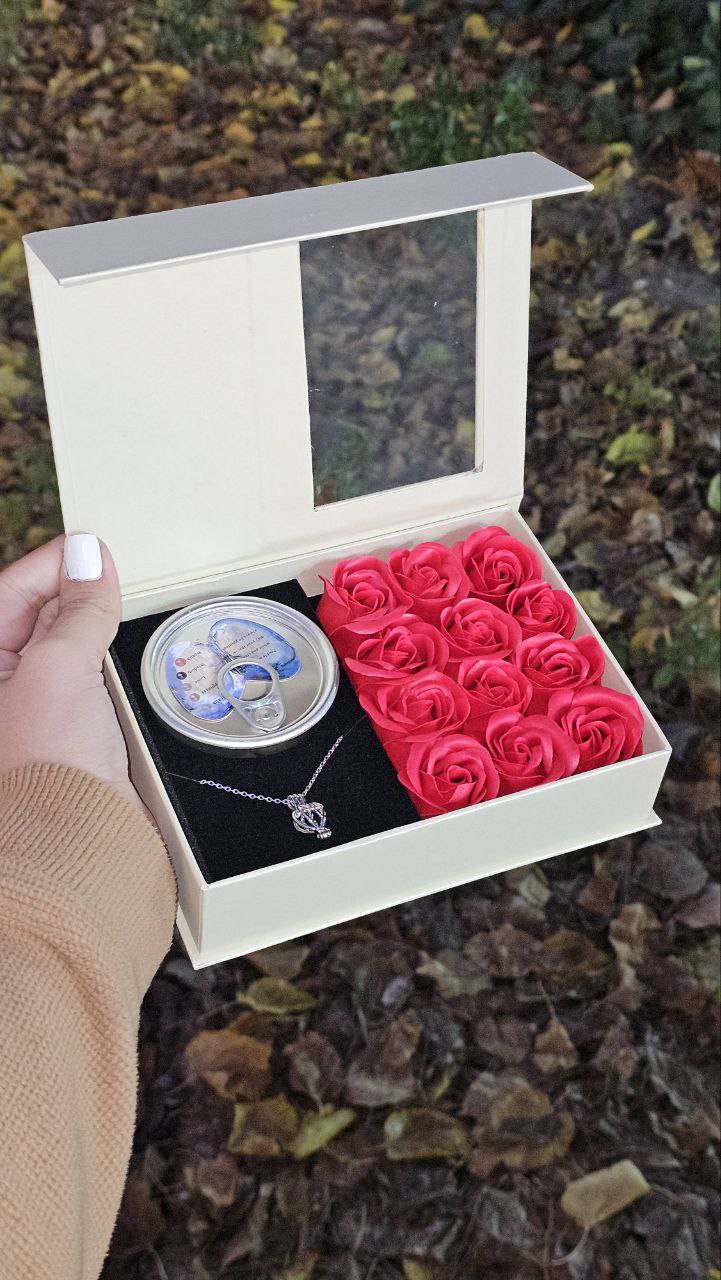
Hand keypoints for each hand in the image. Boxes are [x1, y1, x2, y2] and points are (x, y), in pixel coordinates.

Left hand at [0, 533, 142, 813]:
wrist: (81, 847)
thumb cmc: (47, 769)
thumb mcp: (59, 670)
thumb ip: (76, 611)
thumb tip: (89, 558)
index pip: (9, 593)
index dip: (52, 567)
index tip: (93, 550)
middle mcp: (3, 687)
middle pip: (37, 617)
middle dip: (74, 597)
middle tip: (114, 581)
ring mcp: (34, 711)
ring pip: (67, 648)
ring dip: (95, 634)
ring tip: (122, 618)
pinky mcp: (70, 733)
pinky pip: (90, 682)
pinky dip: (110, 669)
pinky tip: (128, 662)